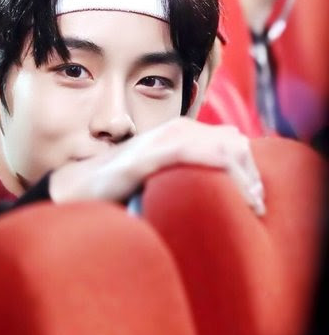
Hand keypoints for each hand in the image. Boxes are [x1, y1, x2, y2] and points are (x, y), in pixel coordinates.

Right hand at [49, 118, 264, 215]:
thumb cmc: (118, 185)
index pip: (233, 140)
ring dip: (245, 178)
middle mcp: (177, 128)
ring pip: (226, 147)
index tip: (254, 199)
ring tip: (250, 206)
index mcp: (181, 131)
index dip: (250, 168)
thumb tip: (218, 173)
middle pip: (236, 142)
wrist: (79, 187)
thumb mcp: (160, 173)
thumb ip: (185, 167)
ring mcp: (165, 137)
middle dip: (252, 175)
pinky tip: (233, 195)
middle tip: (255, 206)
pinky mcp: (155, 152)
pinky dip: (225, 174)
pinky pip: (200, 154)